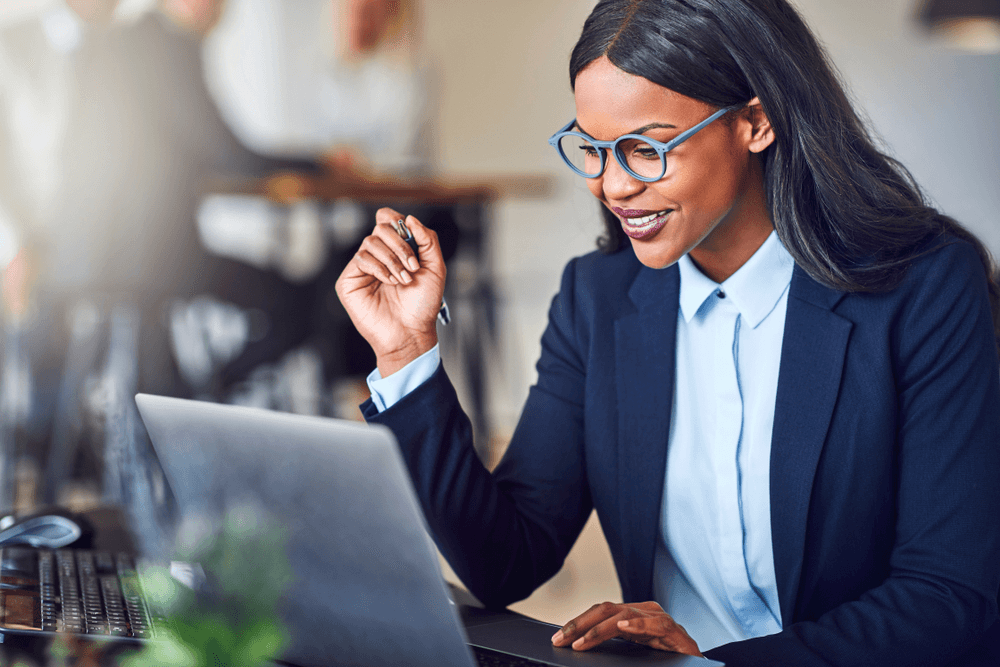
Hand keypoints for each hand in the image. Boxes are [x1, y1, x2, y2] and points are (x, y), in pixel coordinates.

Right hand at [335, 208, 444, 376]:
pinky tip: (389, 282)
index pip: (387, 221)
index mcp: (396, 250)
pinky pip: (361, 258)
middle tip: (412, 266)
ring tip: (402, 280)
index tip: (408, 230)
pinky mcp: (349, 280)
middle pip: (380, 228)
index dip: (395, 219)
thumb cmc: (422, 305)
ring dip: (392, 260)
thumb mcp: (435, 268)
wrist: (411, 331)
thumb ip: (428, 240)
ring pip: (370, 242)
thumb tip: (409, 219)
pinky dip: (379, 268)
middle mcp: (378, 256)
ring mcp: (362, 268)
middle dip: (400, 245)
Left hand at [551, 601, 701, 655]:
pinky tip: (624, 627)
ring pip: (623, 615)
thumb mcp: (633, 650)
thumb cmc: (665, 657)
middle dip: (580, 624)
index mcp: (632, 615)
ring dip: (599, 629)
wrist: (696, 664)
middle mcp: (643, 611)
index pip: (599, 613)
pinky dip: (638, 624)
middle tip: (561, 639)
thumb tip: (581, 647)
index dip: (577, 622)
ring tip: (581, 641)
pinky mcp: (673, 630)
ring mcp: (658, 618)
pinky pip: (654, 624)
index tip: (558, 637)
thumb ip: (613, 645)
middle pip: (605, 610)